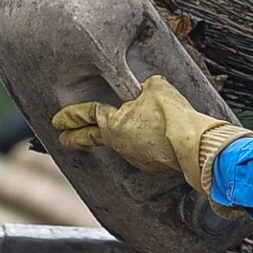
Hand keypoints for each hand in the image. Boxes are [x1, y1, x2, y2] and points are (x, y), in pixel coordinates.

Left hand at [48, 77, 251, 194]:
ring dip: (124, 135)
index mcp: (113, 123)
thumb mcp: (156, 87)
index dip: (70, 116)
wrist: (194, 144)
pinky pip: (143, 150)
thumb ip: (144, 87)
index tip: (57, 120)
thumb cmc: (172, 114)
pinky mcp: (151, 165)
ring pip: (123, 142)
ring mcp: (134, 156)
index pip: (86, 115)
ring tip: (136, 126)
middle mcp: (118, 143)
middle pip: (91, 138)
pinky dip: (145, 143)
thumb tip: (145, 88)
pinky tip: (158, 137)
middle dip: (76, 138)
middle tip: (64, 139)